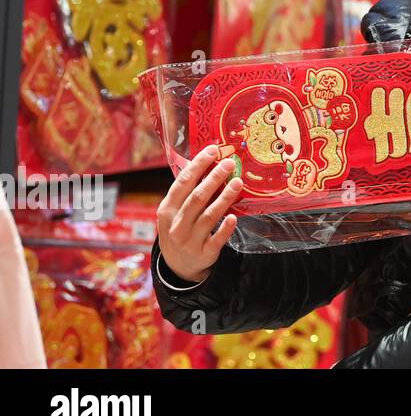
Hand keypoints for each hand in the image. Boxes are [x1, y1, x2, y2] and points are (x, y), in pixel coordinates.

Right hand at [156, 145, 242, 283]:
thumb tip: (210, 161)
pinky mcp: (204, 254)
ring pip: (208, 216)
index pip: (182, 183)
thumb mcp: (175, 211)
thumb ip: (188, 191)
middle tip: (230, 163)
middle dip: (214, 178)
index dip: (198, 165)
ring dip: (224, 198)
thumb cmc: (180, 228)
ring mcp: (189, 240)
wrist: (178, 266)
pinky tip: (234, 217)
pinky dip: (225, 228)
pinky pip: (216, 240)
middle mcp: (176, 225)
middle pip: (197, 198)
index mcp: (167, 209)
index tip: (213, 150)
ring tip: (238, 182)